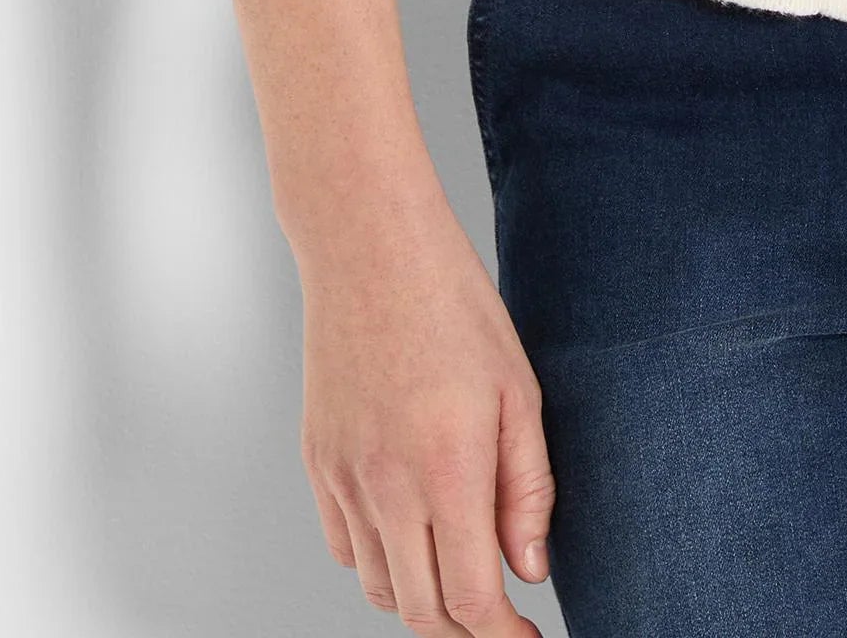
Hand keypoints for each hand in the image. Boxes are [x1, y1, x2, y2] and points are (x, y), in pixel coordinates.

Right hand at [296, 159, 554, 631]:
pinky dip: (379, 561)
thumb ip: (527, 489)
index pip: (472, 600)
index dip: (504, 636)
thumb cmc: (453, 305)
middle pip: (422, 611)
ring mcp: (343, 477)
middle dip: (466, 625)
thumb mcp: (518, 391)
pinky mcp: (317, 462)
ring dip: (422, 597)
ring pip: (380, 588)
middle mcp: (386, 485)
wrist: (370, 247)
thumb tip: (529, 570)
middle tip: (500, 610)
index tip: (527, 637)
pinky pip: (345, 548)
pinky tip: (410, 529)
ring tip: (459, 563)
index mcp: (446, 468)